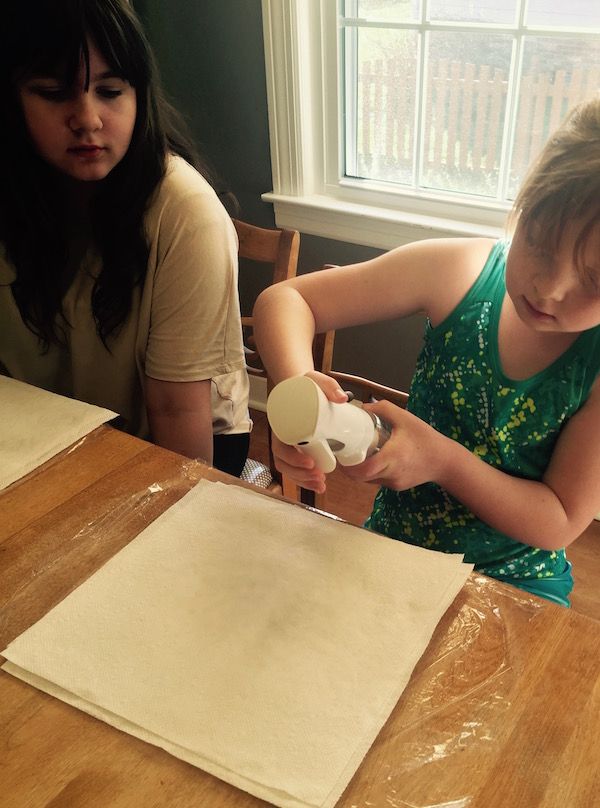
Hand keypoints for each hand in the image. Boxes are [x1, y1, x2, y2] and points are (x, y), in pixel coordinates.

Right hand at [270, 371, 348, 492]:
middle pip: (284, 463)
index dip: (292, 458)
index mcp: (281, 424)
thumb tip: (342, 398)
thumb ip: (329, 385)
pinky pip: (296, 469)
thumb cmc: (305, 385)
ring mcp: (289, 444)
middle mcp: (282, 436)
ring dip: (304, 481)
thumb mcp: (316, 380)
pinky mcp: (297, 449)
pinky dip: (306, 480)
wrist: (301, 387)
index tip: (310, 461)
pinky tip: (319, 485)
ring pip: (289, 469)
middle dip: (301, 475)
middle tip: (319, 476)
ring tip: (321, 485)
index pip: (280, 447)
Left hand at [340, 399, 448, 490]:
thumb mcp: (405, 418)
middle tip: (344, 453)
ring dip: (360, 470)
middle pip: (361, 477)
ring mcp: (393, 483)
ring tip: (358, 454)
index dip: (348, 466)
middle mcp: (391, 473)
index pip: (363, 470)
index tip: (341, 454)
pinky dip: (373, 472)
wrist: (444, 460)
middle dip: (350, 467)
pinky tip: (376, 459)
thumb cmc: (425, 437)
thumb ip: (383, 409)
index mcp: (392, 457)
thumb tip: (362, 407)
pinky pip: (378, 480)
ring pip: (368, 480)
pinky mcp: (396, 486)